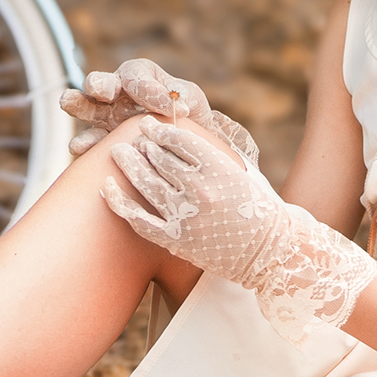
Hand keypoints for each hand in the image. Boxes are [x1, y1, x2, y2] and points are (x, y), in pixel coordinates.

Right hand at [60, 57, 258, 166]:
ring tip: (68, 103)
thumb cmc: (188, 113)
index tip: (169, 107)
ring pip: (86, 108)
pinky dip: (84, 144)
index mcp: (138, 75)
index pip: (135, 76)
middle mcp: (116, 93)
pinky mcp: (103, 142)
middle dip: (98, 84)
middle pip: (99, 83)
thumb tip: (176, 105)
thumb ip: (181, 96)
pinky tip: (80, 148)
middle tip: (101, 90)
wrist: (185, 143)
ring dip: (77, 105)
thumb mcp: (190, 99)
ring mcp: (105, 118)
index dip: (149, 90)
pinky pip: (89, 141)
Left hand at [102, 119, 376, 341]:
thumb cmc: (254, 208)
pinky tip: (106, 188)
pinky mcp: (175, 240)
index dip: (160, 129)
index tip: (149, 124)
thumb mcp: (238, 172)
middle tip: (130, 135)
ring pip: (146, 183)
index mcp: (220, 169)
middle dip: (142, 144)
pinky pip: (138, 219)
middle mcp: (202, 191)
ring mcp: (186, 216)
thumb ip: (209, 153)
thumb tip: (175, 130)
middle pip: (159, 158)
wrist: (270, 252)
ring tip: (118, 152)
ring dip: (129, 164)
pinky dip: (118, 202)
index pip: (180, 140)